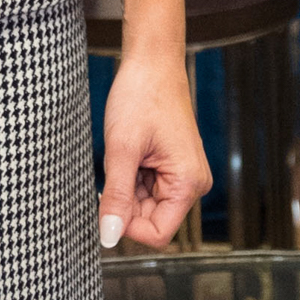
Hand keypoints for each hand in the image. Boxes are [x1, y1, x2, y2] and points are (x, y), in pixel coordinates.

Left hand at [98, 52, 212, 251]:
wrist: (152, 63)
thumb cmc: (141, 96)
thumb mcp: (122, 149)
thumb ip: (117, 197)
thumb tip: (109, 236)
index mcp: (188, 183)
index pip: (157, 233)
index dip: (127, 224)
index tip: (108, 199)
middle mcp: (192, 184)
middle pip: (150, 220)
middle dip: (125, 202)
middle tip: (116, 167)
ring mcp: (183, 176)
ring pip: (145, 205)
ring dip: (126, 187)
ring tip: (125, 154)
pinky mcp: (172, 168)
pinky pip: (146, 189)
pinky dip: (130, 177)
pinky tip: (129, 153)